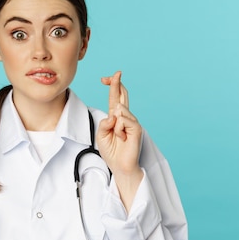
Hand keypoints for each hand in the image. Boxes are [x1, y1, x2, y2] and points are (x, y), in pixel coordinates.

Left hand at [96, 71, 143, 210]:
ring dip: (114, 124)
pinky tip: (122, 136)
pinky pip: (125, 120)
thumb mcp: (101, 135)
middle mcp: (125, 117)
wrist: (120, 166)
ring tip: (117, 136)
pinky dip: (120, 128)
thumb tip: (114, 114)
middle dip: (117, 84)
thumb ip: (104, 123)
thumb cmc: (111, 151)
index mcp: (116, 117)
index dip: (112, 87)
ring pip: (120, 111)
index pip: (115, 98)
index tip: (106, 78)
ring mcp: (132, 122)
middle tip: (116, 73)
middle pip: (122, 96)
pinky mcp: (137, 129)